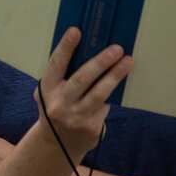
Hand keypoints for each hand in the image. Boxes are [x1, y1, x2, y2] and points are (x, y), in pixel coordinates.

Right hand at [34, 28, 133, 163]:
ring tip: (128, 62)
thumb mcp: (50, 92)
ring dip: (115, 76)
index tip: (76, 30)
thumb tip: (86, 50)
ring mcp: (76, 117)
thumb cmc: (56, 107)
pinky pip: (104, 106)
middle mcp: (59, 103)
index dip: (66, 47)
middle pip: (82, 79)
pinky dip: (112, 95)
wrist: (56, 145)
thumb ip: (62, 76)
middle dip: (101, 62)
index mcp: (47, 89)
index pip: (56, 64)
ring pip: (99, 94)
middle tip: (117, 48)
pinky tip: (121, 85)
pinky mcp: (91, 128)